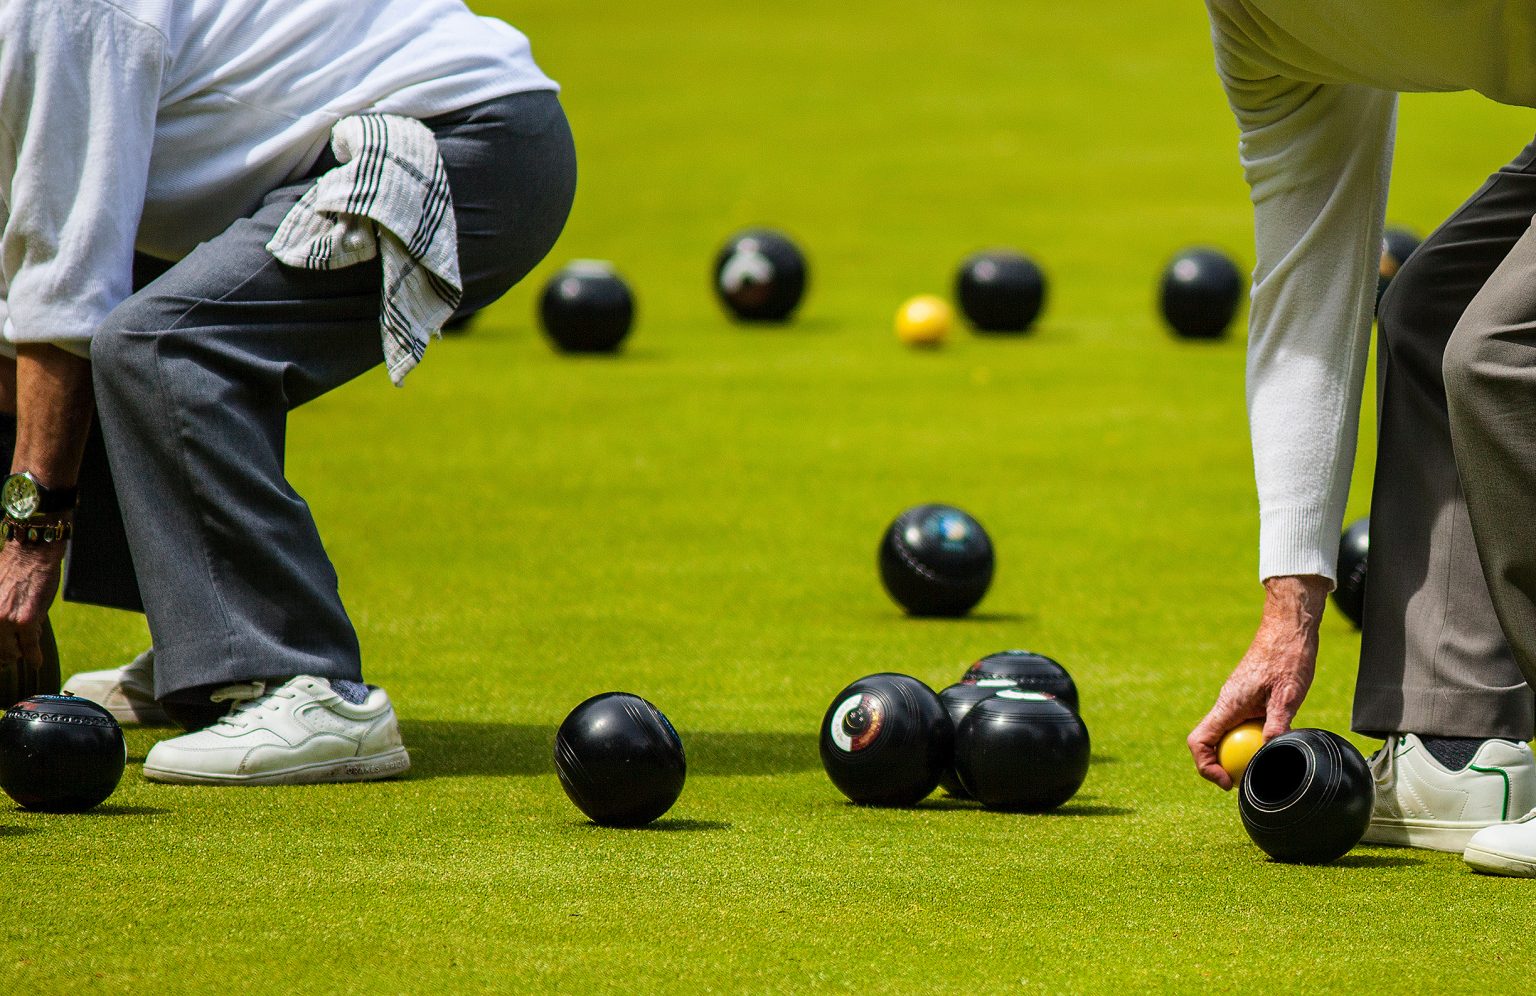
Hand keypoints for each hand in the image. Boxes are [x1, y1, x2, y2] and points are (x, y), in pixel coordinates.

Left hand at [0, 534, 65, 668]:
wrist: (30, 553)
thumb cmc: (12, 570)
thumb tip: (4, 634)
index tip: (2, 657)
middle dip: (5, 655)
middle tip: (11, 656)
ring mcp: (5, 621)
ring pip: (10, 652)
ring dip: (18, 654)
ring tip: (25, 650)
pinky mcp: (25, 621)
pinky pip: (30, 647)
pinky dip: (34, 657)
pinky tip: (37, 662)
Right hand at [1187, 575, 1327, 788]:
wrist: (1288, 628)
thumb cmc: (1287, 657)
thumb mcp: (1287, 695)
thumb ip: (1277, 724)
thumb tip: (1272, 752)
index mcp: (1228, 705)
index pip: (1199, 741)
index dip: (1206, 767)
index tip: (1227, 781)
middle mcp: (1226, 704)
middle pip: (1208, 743)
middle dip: (1221, 766)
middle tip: (1246, 779)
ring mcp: (1235, 701)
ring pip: (1223, 735)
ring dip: (1235, 754)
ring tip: (1262, 763)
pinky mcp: (1246, 698)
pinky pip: (1238, 726)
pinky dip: (1247, 740)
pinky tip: (1271, 741)